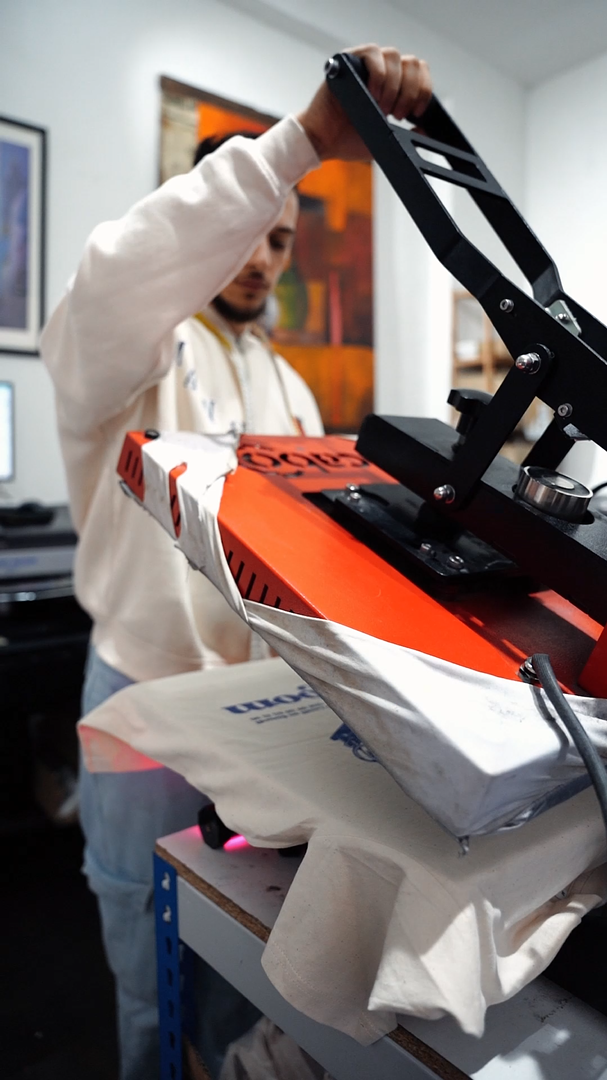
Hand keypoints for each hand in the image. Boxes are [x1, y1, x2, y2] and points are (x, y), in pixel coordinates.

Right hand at [298, 44, 431, 160]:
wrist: (323, 143)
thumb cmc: (349, 140)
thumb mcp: (387, 139)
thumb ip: (408, 134)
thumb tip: (427, 130)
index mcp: (391, 83)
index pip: (418, 72)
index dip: (423, 90)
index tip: (416, 113)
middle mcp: (380, 69)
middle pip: (411, 63)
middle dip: (409, 92)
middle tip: (396, 115)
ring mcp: (364, 63)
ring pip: (395, 56)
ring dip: (393, 85)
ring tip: (381, 108)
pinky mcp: (348, 61)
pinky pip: (372, 53)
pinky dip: (378, 74)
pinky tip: (372, 95)